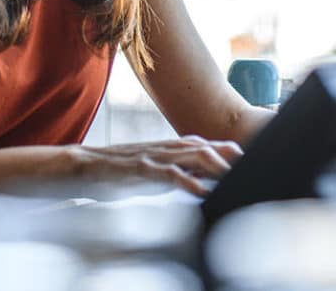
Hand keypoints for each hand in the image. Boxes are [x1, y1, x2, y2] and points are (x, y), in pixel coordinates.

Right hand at [71, 135, 242, 195]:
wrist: (85, 165)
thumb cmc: (120, 172)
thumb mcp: (154, 171)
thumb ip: (177, 173)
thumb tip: (203, 181)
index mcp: (169, 148)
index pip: (205, 144)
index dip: (227, 149)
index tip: (248, 157)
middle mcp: (165, 147)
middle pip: (204, 146)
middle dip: (228, 154)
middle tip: (250, 164)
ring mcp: (154, 155)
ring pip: (191, 155)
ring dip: (215, 164)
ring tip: (233, 175)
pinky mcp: (141, 167)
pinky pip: (169, 173)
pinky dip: (188, 181)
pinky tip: (201, 191)